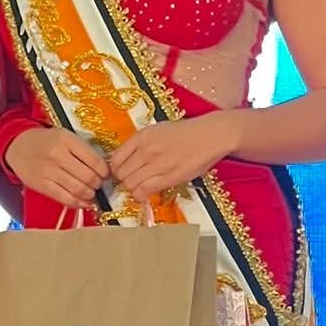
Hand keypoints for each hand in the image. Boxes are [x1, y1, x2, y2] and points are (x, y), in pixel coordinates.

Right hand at [4, 127, 108, 210]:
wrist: (18, 146)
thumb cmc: (47, 141)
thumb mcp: (65, 136)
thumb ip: (83, 150)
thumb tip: (104, 169)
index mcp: (67, 140)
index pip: (94, 160)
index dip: (104, 171)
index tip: (106, 174)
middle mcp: (57, 155)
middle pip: (88, 177)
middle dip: (98, 184)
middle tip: (99, 184)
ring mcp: (48, 171)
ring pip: (78, 189)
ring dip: (90, 195)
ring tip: (92, 193)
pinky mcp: (42, 185)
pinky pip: (65, 198)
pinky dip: (78, 203)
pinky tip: (83, 202)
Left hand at [106, 112, 238, 200]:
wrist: (210, 135)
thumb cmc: (185, 133)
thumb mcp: (157, 130)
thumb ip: (140, 143)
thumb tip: (124, 159)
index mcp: (141, 136)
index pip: (115, 158)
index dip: (116, 169)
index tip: (122, 171)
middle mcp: (146, 150)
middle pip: (121, 173)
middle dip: (123, 180)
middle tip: (132, 180)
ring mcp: (157, 164)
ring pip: (130, 184)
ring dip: (132, 188)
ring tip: (140, 186)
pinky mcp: (169, 177)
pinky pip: (144, 190)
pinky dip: (140, 195)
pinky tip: (144, 193)